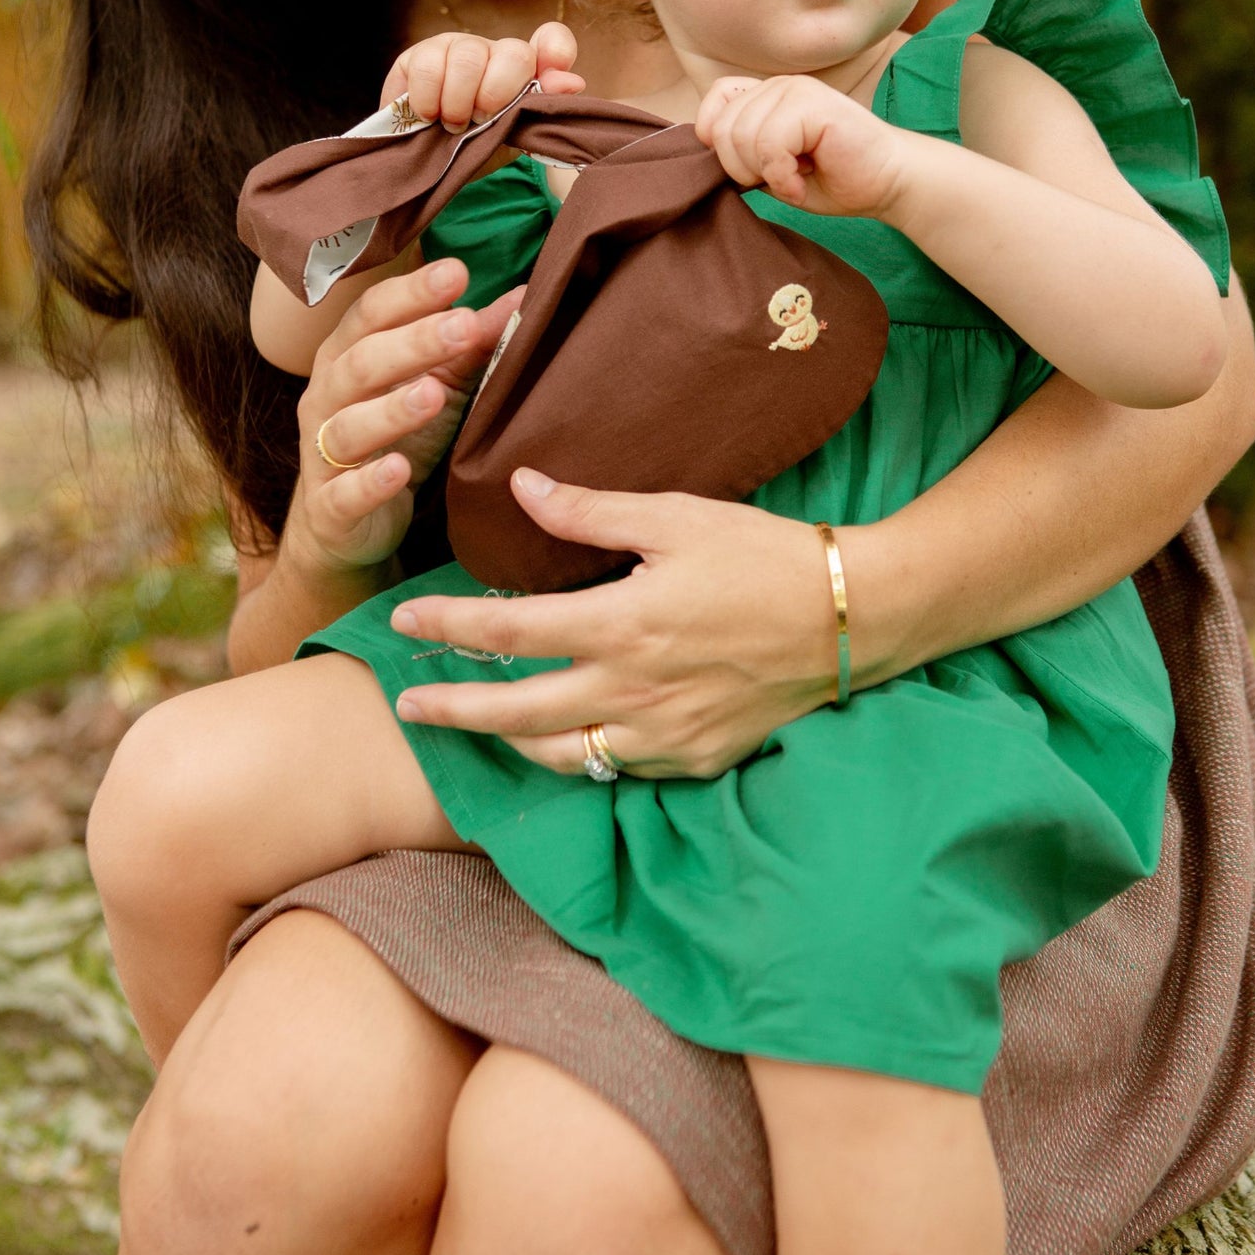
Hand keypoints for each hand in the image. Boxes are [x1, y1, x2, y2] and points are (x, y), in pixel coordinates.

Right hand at [286, 258, 521, 578]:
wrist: (345, 523)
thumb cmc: (396, 437)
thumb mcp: (439, 385)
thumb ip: (472, 344)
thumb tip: (526, 296)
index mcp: (349, 355)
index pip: (372, 313)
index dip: (411, 293)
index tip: (456, 273)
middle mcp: (327, 396)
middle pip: (362, 361)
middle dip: (412, 342)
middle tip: (464, 326)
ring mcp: (323, 453)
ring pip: (348, 425)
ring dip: (391, 409)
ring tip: (433, 393)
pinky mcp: (331, 507)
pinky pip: (345, 492)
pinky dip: (371, 482)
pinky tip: (399, 469)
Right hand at [382, 21, 585, 131]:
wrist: (429, 164)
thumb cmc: (478, 148)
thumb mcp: (513, 138)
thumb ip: (541, 110)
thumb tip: (572, 83)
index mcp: (526, 72)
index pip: (553, 41)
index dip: (556, 51)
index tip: (548, 77)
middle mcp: (496, 52)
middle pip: (513, 53)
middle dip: (498, 94)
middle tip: (481, 120)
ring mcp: (458, 48)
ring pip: (468, 56)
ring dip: (460, 99)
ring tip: (453, 124)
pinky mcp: (421, 53)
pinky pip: (428, 64)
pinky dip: (429, 97)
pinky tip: (428, 115)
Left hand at [388, 471, 841, 777]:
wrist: (851, 619)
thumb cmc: (765, 556)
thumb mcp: (677, 516)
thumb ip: (590, 512)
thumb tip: (521, 487)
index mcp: (621, 624)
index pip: (506, 631)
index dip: (445, 626)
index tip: (404, 619)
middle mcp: (632, 692)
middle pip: (514, 714)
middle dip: (452, 710)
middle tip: (406, 702)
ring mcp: (664, 736)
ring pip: (560, 755)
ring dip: (508, 741)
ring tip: (479, 721)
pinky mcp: (694, 760)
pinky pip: (617, 768)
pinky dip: (578, 754)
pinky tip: (564, 734)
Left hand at [695, 73, 909, 217]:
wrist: (887, 182)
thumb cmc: (833, 178)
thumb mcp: (772, 168)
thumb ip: (741, 151)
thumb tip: (705, 145)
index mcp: (768, 96)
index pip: (715, 101)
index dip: (718, 139)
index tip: (751, 168)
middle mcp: (779, 85)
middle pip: (724, 127)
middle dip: (744, 169)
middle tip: (781, 178)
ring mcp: (796, 89)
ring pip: (743, 136)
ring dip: (766, 173)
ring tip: (796, 177)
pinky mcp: (813, 104)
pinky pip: (770, 144)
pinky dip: (782, 175)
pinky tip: (803, 180)